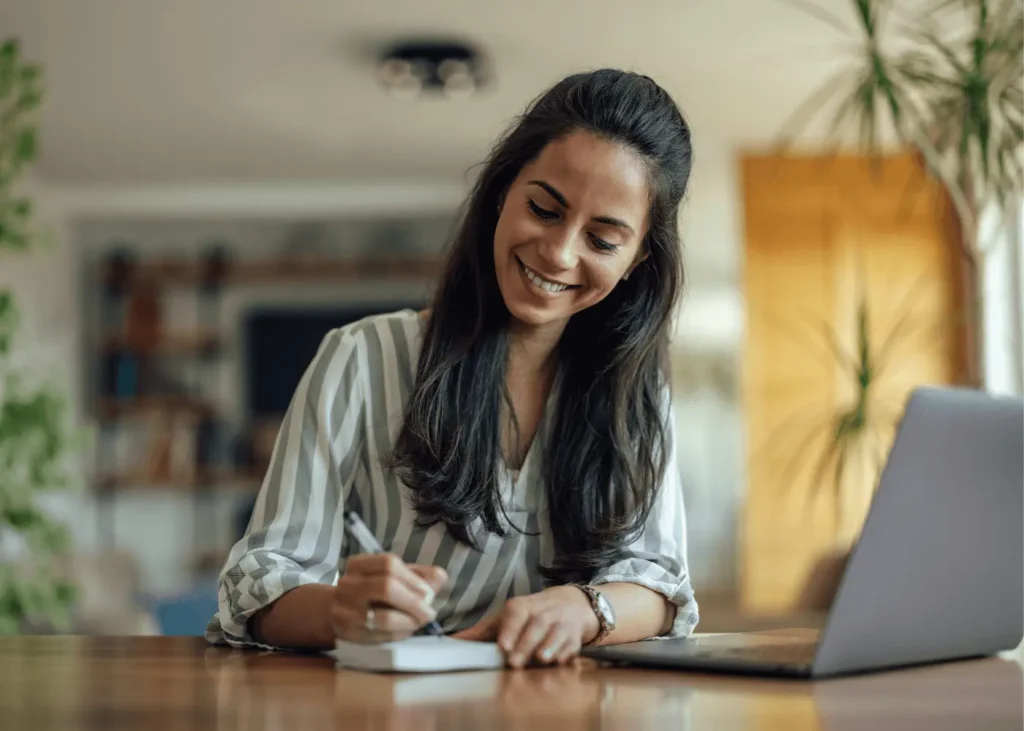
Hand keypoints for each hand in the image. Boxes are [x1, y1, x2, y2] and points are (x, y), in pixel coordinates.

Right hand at [331, 553, 447, 642]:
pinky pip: (381, 636)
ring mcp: (345, 610)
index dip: (414, 579)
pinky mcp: (349, 633)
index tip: (428, 592)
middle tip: (429, 612)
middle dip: (414, 601)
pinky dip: (400, 633)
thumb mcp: (393, 578)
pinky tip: (405, 629)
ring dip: (410, 621)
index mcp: (359, 565)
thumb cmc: (373, 593)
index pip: (389, 564)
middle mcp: (348, 585)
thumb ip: (419, 575)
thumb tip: (440, 576)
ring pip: (385, 617)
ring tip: (419, 621)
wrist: (336, 613)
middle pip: (386, 587)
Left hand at [453, 586, 598, 666]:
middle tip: (515, 662)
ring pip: (556, 632)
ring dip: (549, 646)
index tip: (503, 646)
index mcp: (522, 606)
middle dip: (526, 643)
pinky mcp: (575, 636)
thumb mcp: (506, 617)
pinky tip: (559, 660)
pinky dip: (566, 652)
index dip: (510, 629)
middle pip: (536, 625)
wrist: (570, 603)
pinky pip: (572, 643)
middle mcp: (543, 612)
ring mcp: (561, 623)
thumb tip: (452, 642)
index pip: (515, 614)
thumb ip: (481, 632)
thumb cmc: (530, 614)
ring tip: (541, 659)